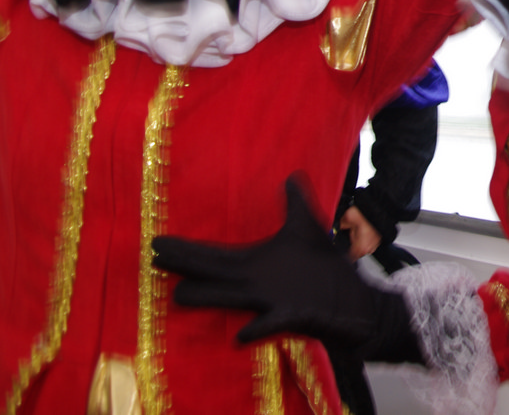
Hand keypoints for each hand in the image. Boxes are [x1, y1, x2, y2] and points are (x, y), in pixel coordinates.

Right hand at [152, 177, 419, 360]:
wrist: (355, 305)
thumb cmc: (326, 272)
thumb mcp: (310, 231)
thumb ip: (298, 204)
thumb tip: (292, 175)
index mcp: (257, 265)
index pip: (215, 256)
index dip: (187, 250)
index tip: (157, 242)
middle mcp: (257, 284)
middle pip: (216, 272)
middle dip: (186, 263)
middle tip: (153, 255)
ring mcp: (273, 301)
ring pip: (233, 298)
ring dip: (209, 296)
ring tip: (179, 294)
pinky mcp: (293, 316)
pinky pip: (271, 324)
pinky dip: (257, 328)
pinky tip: (239, 334)